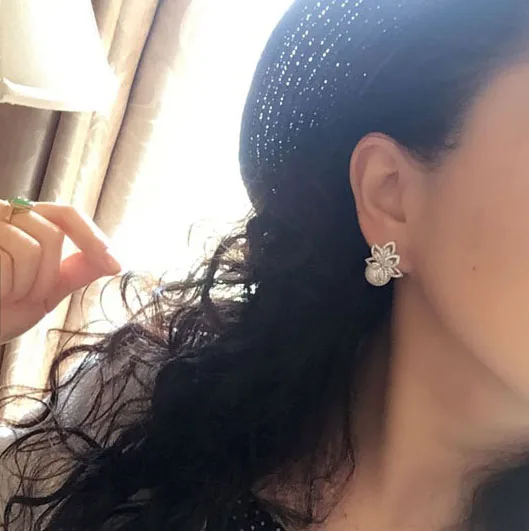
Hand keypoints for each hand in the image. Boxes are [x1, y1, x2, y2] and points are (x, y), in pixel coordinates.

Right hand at [0, 200, 122, 344]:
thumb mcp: (42, 292)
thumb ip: (72, 272)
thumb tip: (110, 260)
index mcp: (21, 221)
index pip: (66, 214)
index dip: (93, 237)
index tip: (115, 265)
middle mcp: (0, 213)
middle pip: (52, 234)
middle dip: (48, 275)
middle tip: (24, 295)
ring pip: (33, 248)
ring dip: (26, 285)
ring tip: (3, 295)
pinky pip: (7, 262)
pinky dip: (5, 289)